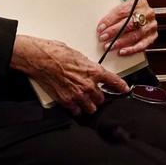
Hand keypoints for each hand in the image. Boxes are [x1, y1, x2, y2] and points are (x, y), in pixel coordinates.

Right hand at [10, 34, 126, 115]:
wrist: (41, 59)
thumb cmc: (57, 53)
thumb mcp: (79, 55)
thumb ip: (88, 66)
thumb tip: (90, 70)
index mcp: (94, 71)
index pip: (114, 82)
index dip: (121, 87)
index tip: (125, 90)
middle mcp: (88, 85)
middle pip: (101, 98)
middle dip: (98, 95)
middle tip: (92, 91)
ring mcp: (77, 95)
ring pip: (91, 108)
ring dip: (89, 104)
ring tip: (84, 99)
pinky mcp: (66, 102)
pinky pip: (77, 111)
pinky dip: (76, 108)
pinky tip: (73, 103)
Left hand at [97, 0, 157, 56]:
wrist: (144, 14)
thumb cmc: (131, 10)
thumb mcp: (124, 6)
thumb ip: (115, 14)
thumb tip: (102, 26)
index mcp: (139, 1)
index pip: (123, 11)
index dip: (110, 20)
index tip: (101, 27)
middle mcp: (147, 13)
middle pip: (129, 23)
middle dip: (114, 31)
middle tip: (103, 37)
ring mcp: (151, 25)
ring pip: (135, 35)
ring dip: (120, 42)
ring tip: (110, 46)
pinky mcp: (152, 36)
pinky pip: (142, 45)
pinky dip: (131, 49)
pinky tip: (122, 51)